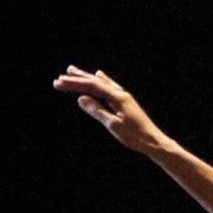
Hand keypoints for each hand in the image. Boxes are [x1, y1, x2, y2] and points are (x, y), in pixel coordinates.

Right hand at [55, 65, 169, 153]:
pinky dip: (102, 80)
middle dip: (77, 80)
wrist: (154, 142)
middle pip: (95, 82)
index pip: (92, 86)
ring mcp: (124, 97)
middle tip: (59, 77)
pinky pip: (111, 86)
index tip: (58, 83)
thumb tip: (80, 98)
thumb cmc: (135, 136)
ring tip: (73, 70)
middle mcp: (121, 94)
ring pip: (102, 83)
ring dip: (87, 77)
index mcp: (118, 98)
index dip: (74, 84)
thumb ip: (97, 111)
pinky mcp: (126, 102)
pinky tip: (99, 75)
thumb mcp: (113, 125)